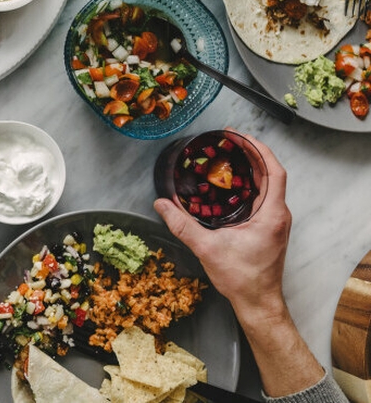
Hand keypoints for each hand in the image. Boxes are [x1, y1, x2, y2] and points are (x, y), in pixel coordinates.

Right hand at [153, 130, 289, 316]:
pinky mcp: (270, 228)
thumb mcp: (207, 248)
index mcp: (272, 215)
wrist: (258, 303)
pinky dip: (250, 184)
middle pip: (271, 174)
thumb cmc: (242, 279)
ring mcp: (276, 222)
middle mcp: (279, 215)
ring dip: (251, 169)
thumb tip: (161, 204)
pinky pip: (264, 197)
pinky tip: (231, 184)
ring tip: (228, 156)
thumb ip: (182, 225)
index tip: (241, 137)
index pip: (275, 172)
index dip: (260, 150)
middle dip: (252, 154)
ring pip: (268, 185)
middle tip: (228, 141)